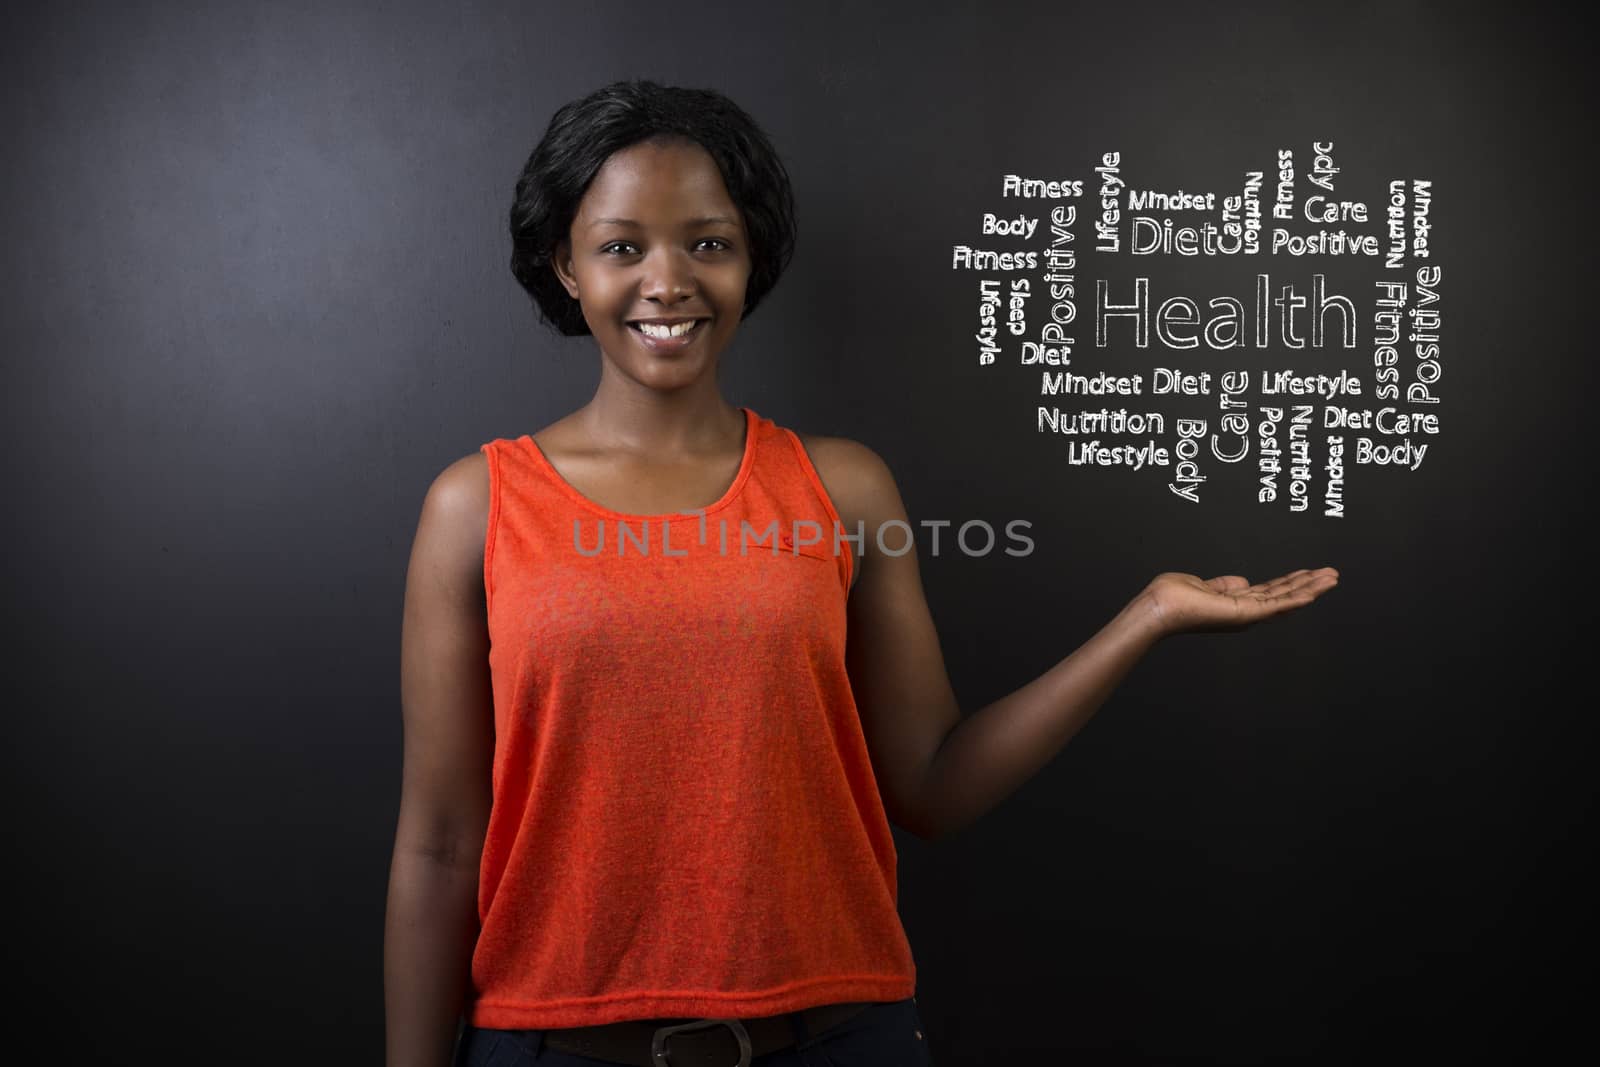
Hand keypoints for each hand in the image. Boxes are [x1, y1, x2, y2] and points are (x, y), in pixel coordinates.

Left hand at [1142, 567, 1338, 635]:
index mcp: (1236, 604)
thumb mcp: (1204, 585)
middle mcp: (1245, 611)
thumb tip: (1243, 581)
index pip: (1271, 592)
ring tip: (1332, 578)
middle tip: (1332, 575)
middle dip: (1309, 584)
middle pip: (1284, 595)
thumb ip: (1225, 585)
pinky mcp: (1245, 614)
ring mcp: (1247, 614)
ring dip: (1311, 589)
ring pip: (1286, 600)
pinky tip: (1314, 592)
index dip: (1291, 582)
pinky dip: (1297, 598)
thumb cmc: (1171, 598)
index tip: (1310, 573)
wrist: (1159, 607)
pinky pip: (1277, 605)